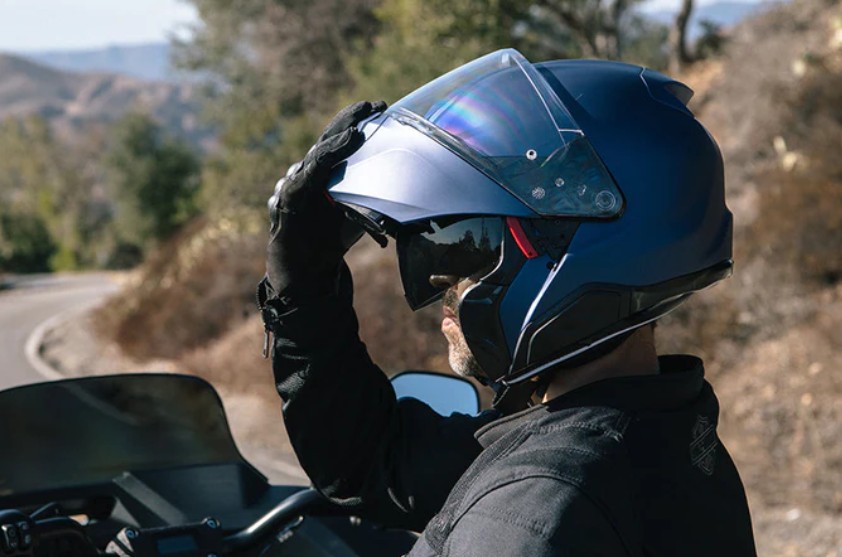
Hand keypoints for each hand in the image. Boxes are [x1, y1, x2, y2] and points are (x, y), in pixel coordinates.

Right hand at [265, 100, 386, 301]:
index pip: (341, 138)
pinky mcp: (285, 203)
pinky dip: (314, 170)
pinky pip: (301, 182)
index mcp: (327, 171)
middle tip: (371, 106)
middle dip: (348, 120)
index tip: (379, 105)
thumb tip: (414, 193)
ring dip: (335, 144)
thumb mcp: (361, 213)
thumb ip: (376, 198)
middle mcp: (308, 171)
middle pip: (328, 139)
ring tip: (354, 133)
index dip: (357, 119)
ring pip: (315, 158)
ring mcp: (294, 184)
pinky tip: (325, 160)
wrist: (305, 270)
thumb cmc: (331, 237)